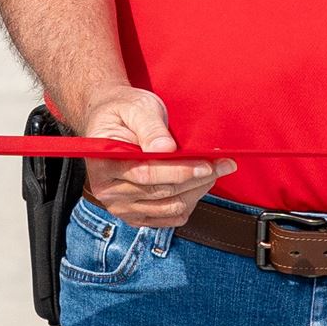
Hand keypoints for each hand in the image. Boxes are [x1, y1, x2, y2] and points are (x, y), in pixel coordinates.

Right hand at [78, 86, 233, 229]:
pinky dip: (189, 203)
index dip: (181, 171)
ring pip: (170, 207)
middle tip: (224, 165)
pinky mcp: (135, 215)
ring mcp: (120, 207)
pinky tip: (197, 185)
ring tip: (213, 171)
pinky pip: (170, 218)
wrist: (111, 121)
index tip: (208, 164)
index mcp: (102, 164)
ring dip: (197, 191)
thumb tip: (165, 148)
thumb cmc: (124, 112)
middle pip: (162, 192)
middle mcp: (107, 191)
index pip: (146, 174)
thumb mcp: (136, 108)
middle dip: (198, 179)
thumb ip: (150, 127)